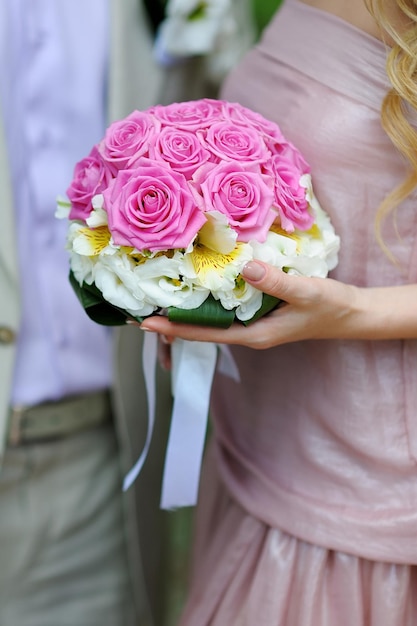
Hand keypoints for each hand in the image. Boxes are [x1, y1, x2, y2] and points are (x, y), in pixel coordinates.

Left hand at [140, 261, 416, 347]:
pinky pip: (223, 311)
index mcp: (253, 334)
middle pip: (200, 331)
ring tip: (155, 303)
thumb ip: (274, 282)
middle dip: (170, 324)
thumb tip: (244, 266)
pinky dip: (204, 303)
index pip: (204, 333)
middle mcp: (247, 333)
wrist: (350, 314)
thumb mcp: (305, 292)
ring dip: (184, 314)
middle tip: (137, 314)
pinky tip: (195, 291)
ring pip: (210, 322)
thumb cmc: (329, 307)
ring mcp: (252, 325)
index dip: (174, 328)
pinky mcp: (257, 315)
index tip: (145, 322)